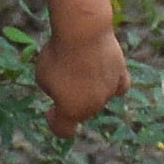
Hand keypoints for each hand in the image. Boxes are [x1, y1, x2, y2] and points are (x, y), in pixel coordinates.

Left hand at [31, 2, 126, 141]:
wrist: (83, 32)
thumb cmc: (58, 55)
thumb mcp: (43, 75)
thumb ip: (53, 88)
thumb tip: (67, 89)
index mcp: (71, 111)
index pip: (64, 130)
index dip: (54, 123)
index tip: (50, 110)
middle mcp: (93, 106)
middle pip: (82, 111)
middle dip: (72, 100)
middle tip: (61, 77)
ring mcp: (109, 91)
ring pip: (99, 98)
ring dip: (89, 88)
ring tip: (78, 65)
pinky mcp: (120, 74)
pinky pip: (119, 86)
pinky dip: (112, 83)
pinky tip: (105, 74)